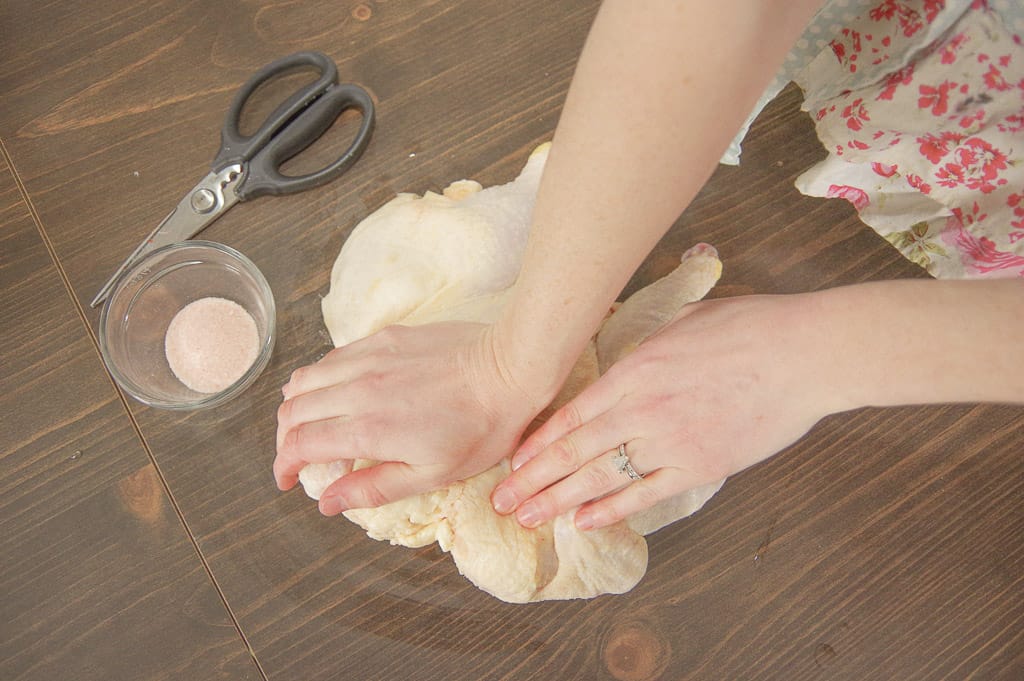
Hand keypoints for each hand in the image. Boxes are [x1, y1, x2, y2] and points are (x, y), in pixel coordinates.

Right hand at [274, 322, 540, 514]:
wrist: (510, 368)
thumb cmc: (480, 428)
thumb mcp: (432, 474)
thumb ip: (374, 487)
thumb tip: (327, 502)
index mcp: (367, 429)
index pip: (300, 444)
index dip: (284, 465)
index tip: (288, 480)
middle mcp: (358, 389)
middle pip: (293, 410)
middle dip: (285, 438)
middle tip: (297, 456)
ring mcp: (369, 357)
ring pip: (305, 378)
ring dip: (297, 404)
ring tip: (310, 423)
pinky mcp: (384, 337)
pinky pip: (333, 356)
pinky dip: (321, 377)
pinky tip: (339, 391)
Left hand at [490, 293, 848, 530]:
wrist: (805, 353)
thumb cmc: (748, 327)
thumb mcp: (682, 322)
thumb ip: (644, 348)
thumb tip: (622, 359)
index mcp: (635, 370)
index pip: (571, 414)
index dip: (538, 441)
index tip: (512, 461)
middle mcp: (643, 410)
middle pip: (574, 451)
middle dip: (533, 479)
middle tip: (502, 501)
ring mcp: (671, 442)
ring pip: (601, 477)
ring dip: (560, 500)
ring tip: (528, 518)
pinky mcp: (702, 466)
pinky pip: (647, 493)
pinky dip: (613, 509)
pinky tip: (583, 522)